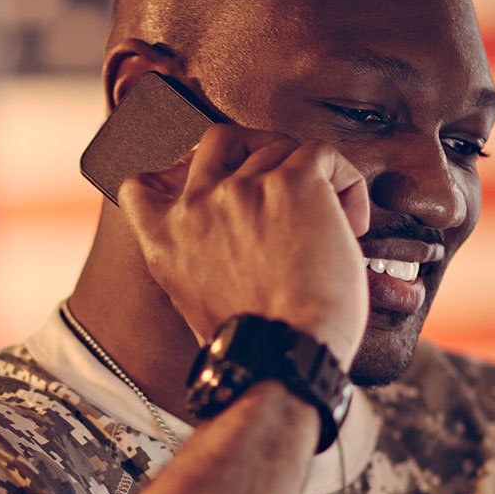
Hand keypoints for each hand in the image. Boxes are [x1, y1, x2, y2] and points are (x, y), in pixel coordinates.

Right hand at [117, 121, 371, 364]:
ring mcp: (242, 188)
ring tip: (333, 226)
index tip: (200, 180)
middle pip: (219, 139)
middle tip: (284, 182)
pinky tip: (351, 222)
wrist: (283, 354)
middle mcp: (196, 205)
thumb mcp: (193, 302)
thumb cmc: (253, 345)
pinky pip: (322, 154)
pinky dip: (346, 181)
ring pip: (279, 148)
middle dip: (255, 150)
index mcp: (166, 238)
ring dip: (309, 181)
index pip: (142, 183)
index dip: (170, 169)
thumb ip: (195, 260)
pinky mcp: (293, 183)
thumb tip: (225, 250)